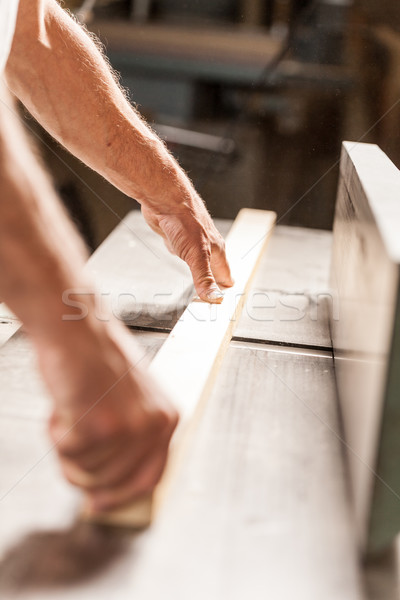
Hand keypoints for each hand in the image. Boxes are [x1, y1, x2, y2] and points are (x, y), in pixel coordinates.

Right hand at [36, 319, 177, 512]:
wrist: (75, 330)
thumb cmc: (95, 359)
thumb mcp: (130, 399)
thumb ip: (129, 438)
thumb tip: (110, 486)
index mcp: (167, 418)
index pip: (150, 477)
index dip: (122, 496)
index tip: (100, 503)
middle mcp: (155, 426)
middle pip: (113, 483)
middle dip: (84, 476)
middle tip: (68, 453)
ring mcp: (130, 428)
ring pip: (88, 473)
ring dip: (67, 450)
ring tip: (69, 413)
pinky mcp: (101, 427)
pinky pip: (68, 455)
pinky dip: (55, 435)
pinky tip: (63, 406)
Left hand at [141, 192, 233, 302]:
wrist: (164, 198)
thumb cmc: (184, 221)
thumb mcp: (195, 255)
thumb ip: (204, 278)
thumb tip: (215, 299)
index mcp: (218, 251)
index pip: (227, 278)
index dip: (225, 293)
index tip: (223, 310)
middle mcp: (208, 248)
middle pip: (215, 272)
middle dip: (214, 287)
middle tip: (212, 303)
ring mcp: (194, 243)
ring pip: (200, 263)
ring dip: (200, 276)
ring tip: (201, 290)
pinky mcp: (179, 239)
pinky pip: (185, 254)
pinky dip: (185, 263)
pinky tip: (183, 266)